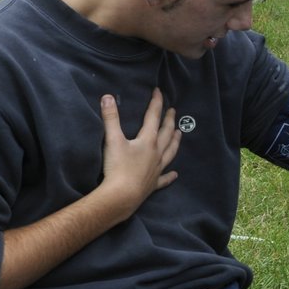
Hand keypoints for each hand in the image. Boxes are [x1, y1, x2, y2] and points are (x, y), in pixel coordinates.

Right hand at [99, 89, 180, 218]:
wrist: (121, 196)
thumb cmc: (117, 167)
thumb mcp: (112, 140)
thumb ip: (110, 118)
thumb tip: (108, 97)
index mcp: (147, 141)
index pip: (153, 117)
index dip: (156, 103)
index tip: (159, 92)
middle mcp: (156, 153)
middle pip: (166, 133)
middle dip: (169, 120)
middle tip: (173, 111)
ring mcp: (157, 169)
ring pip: (170, 152)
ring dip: (175, 141)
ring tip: (180, 134)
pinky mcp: (153, 183)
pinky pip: (164, 178)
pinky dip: (170, 175)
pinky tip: (175, 174)